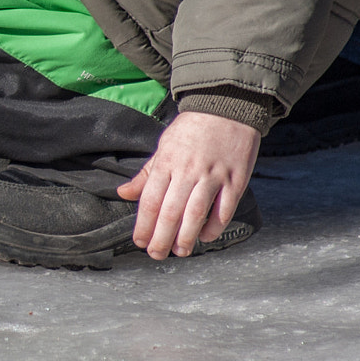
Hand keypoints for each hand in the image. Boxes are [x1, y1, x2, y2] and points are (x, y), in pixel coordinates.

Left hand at [117, 111, 260, 259]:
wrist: (227, 106)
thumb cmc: (191, 129)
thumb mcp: (163, 146)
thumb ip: (145, 174)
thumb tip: (123, 193)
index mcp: (167, 162)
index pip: (151, 201)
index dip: (144, 225)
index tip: (139, 241)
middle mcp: (188, 171)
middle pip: (171, 212)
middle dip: (161, 238)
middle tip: (156, 254)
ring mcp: (213, 175)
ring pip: (196, 213)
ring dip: (186, 237)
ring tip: (179, 252)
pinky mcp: (236, 179)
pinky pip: (224, 209)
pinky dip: (214, 226)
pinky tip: (205, 237)